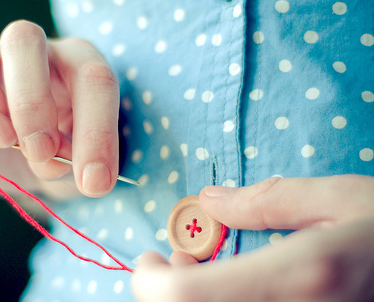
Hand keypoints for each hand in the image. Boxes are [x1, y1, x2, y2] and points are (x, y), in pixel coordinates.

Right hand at [0, 21, 119, 198]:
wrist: (39, 160)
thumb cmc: (68, 151)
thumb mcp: (83, 160)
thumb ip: (77, 160)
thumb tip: (53, 163)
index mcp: (78, 63)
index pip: (93, 79)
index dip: (96, 132)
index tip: (93, 181)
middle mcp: (32, 53)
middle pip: (22, 38)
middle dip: (31, 101)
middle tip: (40, 150)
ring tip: (1, 140)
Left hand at [132, 175, 373, 301]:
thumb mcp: (343, 199)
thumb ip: (270, 200)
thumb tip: (211, 199)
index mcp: (302, 276)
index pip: (187, 299)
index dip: (151, 282)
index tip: (149, 257)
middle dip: (166, 291)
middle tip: (171, 259)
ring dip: (189, 298)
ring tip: (197, 268)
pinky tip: (227, 286)